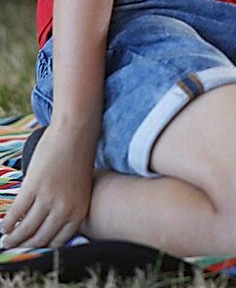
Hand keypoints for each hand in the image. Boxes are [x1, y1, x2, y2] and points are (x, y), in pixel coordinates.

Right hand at [0, 124, 92, 249]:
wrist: (76, 134)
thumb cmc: (78, 161)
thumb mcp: (79, 191)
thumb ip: (68, 209)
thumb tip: (47, 227)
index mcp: (79, 211)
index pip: (57, 242)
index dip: (42, 248)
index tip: (32, 249)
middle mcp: (65, 209)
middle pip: (40, 239)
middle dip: (25, 246)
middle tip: (15, 247)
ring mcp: (48, 199)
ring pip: (25, 229)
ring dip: (14, 238)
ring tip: (7, 240)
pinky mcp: (33, 187)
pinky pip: (16, 213)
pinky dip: (8, 222)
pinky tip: (5, 226)